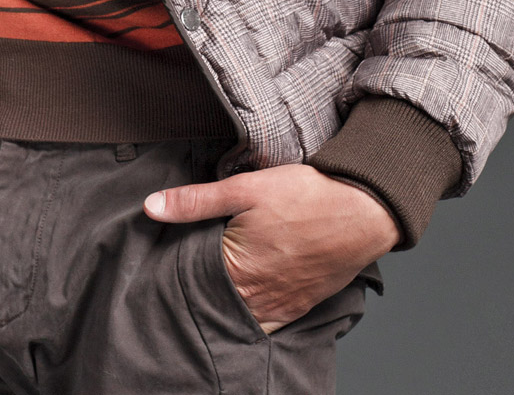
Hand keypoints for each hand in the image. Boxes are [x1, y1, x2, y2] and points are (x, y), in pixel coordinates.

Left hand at [144, 162, 400, 331]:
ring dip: (225, 306)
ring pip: (240, 317)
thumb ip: (196, 201)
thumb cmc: (305, 196)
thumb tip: (151, 207)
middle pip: (214, 303)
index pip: (192, 282)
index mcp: (236, 268)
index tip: (167, 265)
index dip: (177, 272)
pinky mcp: (300, 307)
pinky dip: (252, 316)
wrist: (361, 210)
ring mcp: (280, 306)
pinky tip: (245, 299)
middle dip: (200, 292)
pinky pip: (267, 324)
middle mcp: (256, 296)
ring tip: (214, 288)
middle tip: (186, 277)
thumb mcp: (245, 188)